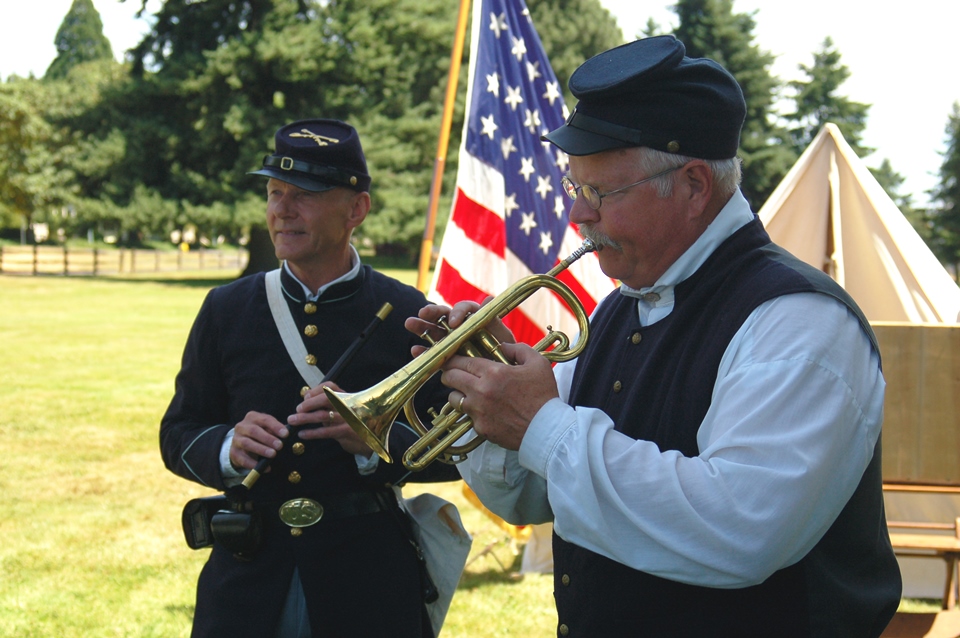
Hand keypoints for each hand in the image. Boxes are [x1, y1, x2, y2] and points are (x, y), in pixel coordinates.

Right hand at [230, 410, 287, 469]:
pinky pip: (243, 459)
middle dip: (268, 438)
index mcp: (252, 417)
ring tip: (273, 454)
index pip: (264, 419)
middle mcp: (242, 426)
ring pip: (247, 443)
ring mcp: (236, 440)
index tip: (286, 434)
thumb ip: (275, 430)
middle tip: (280, 446)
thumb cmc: (259, 434)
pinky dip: (255, 464)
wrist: (241, 444)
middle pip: (254, 431)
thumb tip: (286, 434)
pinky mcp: (234, 453)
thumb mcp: (267, 428)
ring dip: (261, 449)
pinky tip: (266, 468)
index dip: (276, 426)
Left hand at [289, 382, 372, 456]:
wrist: (373, 441)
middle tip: (297, 410)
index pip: (330, 386)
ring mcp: (348, 418)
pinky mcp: (347, 432)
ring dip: (304, 418)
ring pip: (322, 415)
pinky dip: (311, 433)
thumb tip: (306, 402)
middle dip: (308, 404)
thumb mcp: (344, 412)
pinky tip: (303, 434)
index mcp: (348, 397)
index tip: (304, 397)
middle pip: (325, 398)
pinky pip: (325, 432)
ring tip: (293, 421)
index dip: (315, 390)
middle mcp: (349, 405)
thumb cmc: (354, 425)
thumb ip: (330, 407)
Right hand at [404, 298, 513, 357]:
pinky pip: (431, 352)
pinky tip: (415, 351)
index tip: (453, 323)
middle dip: (432, 312)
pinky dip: (423, 351)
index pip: (464, 309)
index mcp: (474, 318)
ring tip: (410, 323)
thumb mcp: (502, 337)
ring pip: (433, 330)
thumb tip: (488, 299)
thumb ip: (494, 321)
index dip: (457, 313)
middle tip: (423, 313)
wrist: (502, 375)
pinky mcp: (443, 355)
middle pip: (443, 315)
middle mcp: (459, 326)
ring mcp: (449, 340)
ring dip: (421, 326)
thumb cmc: (503, 353)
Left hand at [442, 341, 557, 450]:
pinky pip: (468, 417)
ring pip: (453, 399)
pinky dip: (473, 413)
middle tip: (454, 373)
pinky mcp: (480, 428)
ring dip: (458, 394)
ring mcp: (479, 411)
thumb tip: (502, 347)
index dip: (453, 359)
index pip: (461, 361)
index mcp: (493, 373)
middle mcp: (481, 391)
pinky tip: (486, 411)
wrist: (547, 430)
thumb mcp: (538, 363)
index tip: (453, 359)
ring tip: (469, 393)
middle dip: (449, 373)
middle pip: (449, 378)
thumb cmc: (544, 396)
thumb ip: (518, 349)